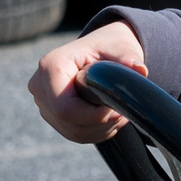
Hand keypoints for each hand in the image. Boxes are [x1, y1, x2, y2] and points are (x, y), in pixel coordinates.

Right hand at [29, 22, 147, 142]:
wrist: (101, 50)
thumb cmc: (110, 46)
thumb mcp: (121, 47)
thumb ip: (128, 58)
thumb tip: (140, 70)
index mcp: (51, 65)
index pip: (65, 107)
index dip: (92, 116)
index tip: (117, 109)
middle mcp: (40, 85)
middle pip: (68, 121)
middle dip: (100, 123)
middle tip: (123, 112)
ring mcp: (44, 103)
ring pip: (73, 131)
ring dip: (102, 129)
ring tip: (120, 113)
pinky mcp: (52, 115)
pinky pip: (75, 134)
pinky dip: (97, 132)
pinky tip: (110, 118)